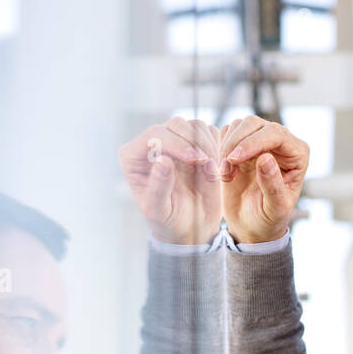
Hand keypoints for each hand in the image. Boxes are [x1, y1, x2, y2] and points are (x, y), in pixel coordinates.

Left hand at [119, 117, 221, 244]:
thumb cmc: (168, 221)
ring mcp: (176, 142)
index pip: (154, 135)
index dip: (177, 143)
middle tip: (208, 165)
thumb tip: (163, 161)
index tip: (198, 159)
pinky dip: (218, 147)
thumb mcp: (159, 212)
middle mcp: (153, 144)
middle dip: (196, 142)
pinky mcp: (196, 144)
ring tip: (212, 171)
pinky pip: (210, 133)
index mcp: (134, 157)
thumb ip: (158, 188)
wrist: (190, 228)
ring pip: (195, 126)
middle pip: (176, 125)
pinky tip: (217, 168)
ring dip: (209, 145)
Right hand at [219, 116, 308, 243]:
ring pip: (240, 125)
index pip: (276, 134)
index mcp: (296, 154)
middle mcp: (280, 142)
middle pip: (254, 123)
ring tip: (226, 174)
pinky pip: (228, 132)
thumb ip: (273, 186)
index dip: (253, 143)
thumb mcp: (275, 209)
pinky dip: (221, 147)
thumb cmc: (269, 219)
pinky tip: (224, 170)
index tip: (234, 159)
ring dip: (226, 147)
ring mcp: (260, 141)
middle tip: (226, 170)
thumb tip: (266, 158)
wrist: (251, 225)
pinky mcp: (242, 144)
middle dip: (236, 144)